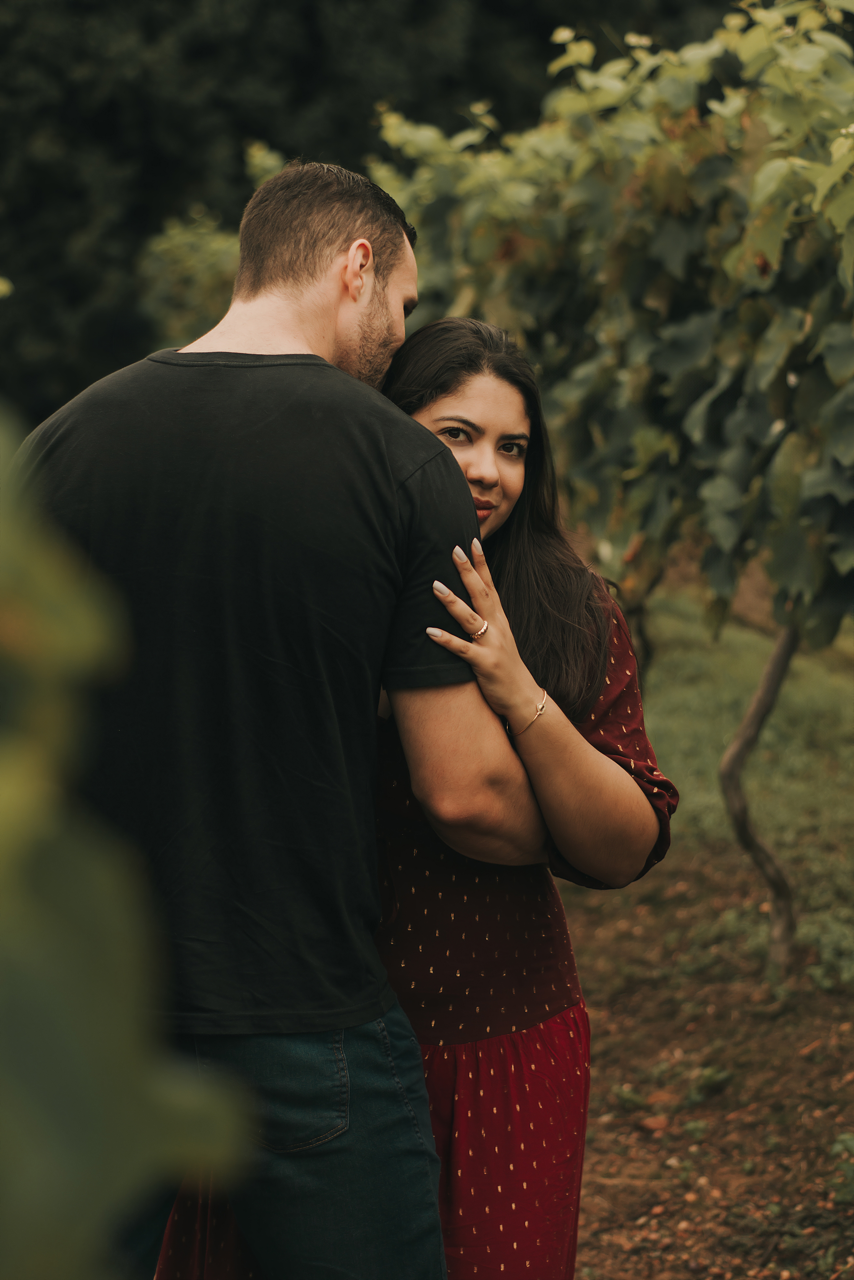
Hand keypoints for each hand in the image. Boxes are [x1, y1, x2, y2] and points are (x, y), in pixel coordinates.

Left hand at [427, 539, 543, 731]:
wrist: (524, 697)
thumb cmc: (506, 667)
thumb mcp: (499, 638)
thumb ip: (485, 620)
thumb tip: (466, 603)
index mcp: (500, 620)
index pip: (491, 585)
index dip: (481, 563)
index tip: (472, 541)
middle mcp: (497, 628)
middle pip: (481, 593)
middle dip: (468, 571)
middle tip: (453, 549)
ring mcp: (492, 645)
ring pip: (470, 618)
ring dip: (452, 601)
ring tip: (434, 585)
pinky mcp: (484, 664)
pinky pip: (462, 650)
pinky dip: (446, 639)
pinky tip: (430, 631)